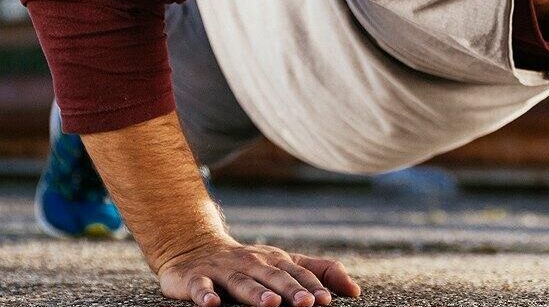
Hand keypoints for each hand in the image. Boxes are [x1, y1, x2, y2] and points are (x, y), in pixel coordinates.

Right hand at [158, 240, 361, 306]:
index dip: (312, 286)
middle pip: (274, 277)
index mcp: (275, 261)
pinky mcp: (196, 278)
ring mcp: (224, 269)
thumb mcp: (283, 263)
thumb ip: (319, 273)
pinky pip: (201, 287)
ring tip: (271, 304)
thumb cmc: (249, 262)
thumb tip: (354, 290)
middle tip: (307, 304)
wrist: (194, 248)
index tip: (327, 300)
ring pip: (242, 282)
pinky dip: (205, 295)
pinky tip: (212, 305)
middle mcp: (252, 262)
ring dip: (256, 293)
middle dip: (291, 290)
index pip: (298, 273)